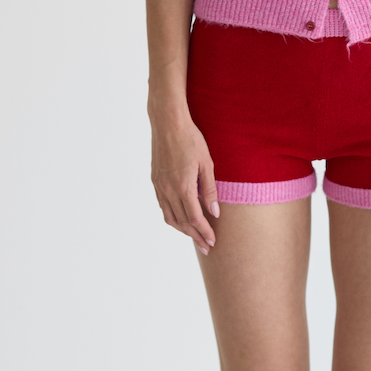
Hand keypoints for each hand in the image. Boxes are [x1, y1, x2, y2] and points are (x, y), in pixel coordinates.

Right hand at [150, 110, 219, 253]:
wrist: (167, 123)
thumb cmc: (191, 139)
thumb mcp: (207, 163)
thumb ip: (210, 190)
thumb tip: (215, 213)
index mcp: (183, 187)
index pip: (195, 219)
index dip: (204, 232)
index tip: (213, 242)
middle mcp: (168, 190)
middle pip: (182, 222)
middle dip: (195, 236)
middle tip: (206, 247)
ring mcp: (159, 186)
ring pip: (170, 217)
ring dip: (182, 230)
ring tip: (194, 237)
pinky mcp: (155, 181)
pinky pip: (163, 206)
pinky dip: (172, 218)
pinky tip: (180, 219)